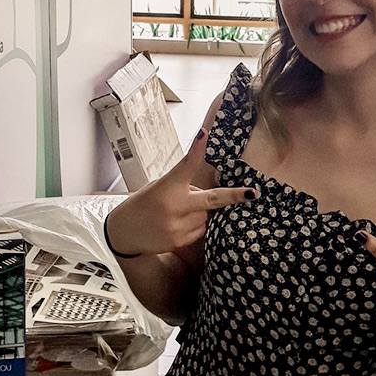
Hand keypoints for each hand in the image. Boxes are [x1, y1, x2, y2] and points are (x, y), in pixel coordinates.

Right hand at [105, 128, 256, 256]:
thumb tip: (208, 194)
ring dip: (200, 211)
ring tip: (176, 213)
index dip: (196, 149)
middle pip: (211, 200)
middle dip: (234, 196)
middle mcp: (174, 207)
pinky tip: (177, 224)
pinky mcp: (180, 241)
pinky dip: (195, 224)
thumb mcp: (158, 188)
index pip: (184, 165)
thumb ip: (181, 187)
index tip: (204, 134)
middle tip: (252, 194)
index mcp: (166, 187)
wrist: (123, 233)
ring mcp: (178, 226)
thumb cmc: (143, 205)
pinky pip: (201, 230)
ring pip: (206, 215)